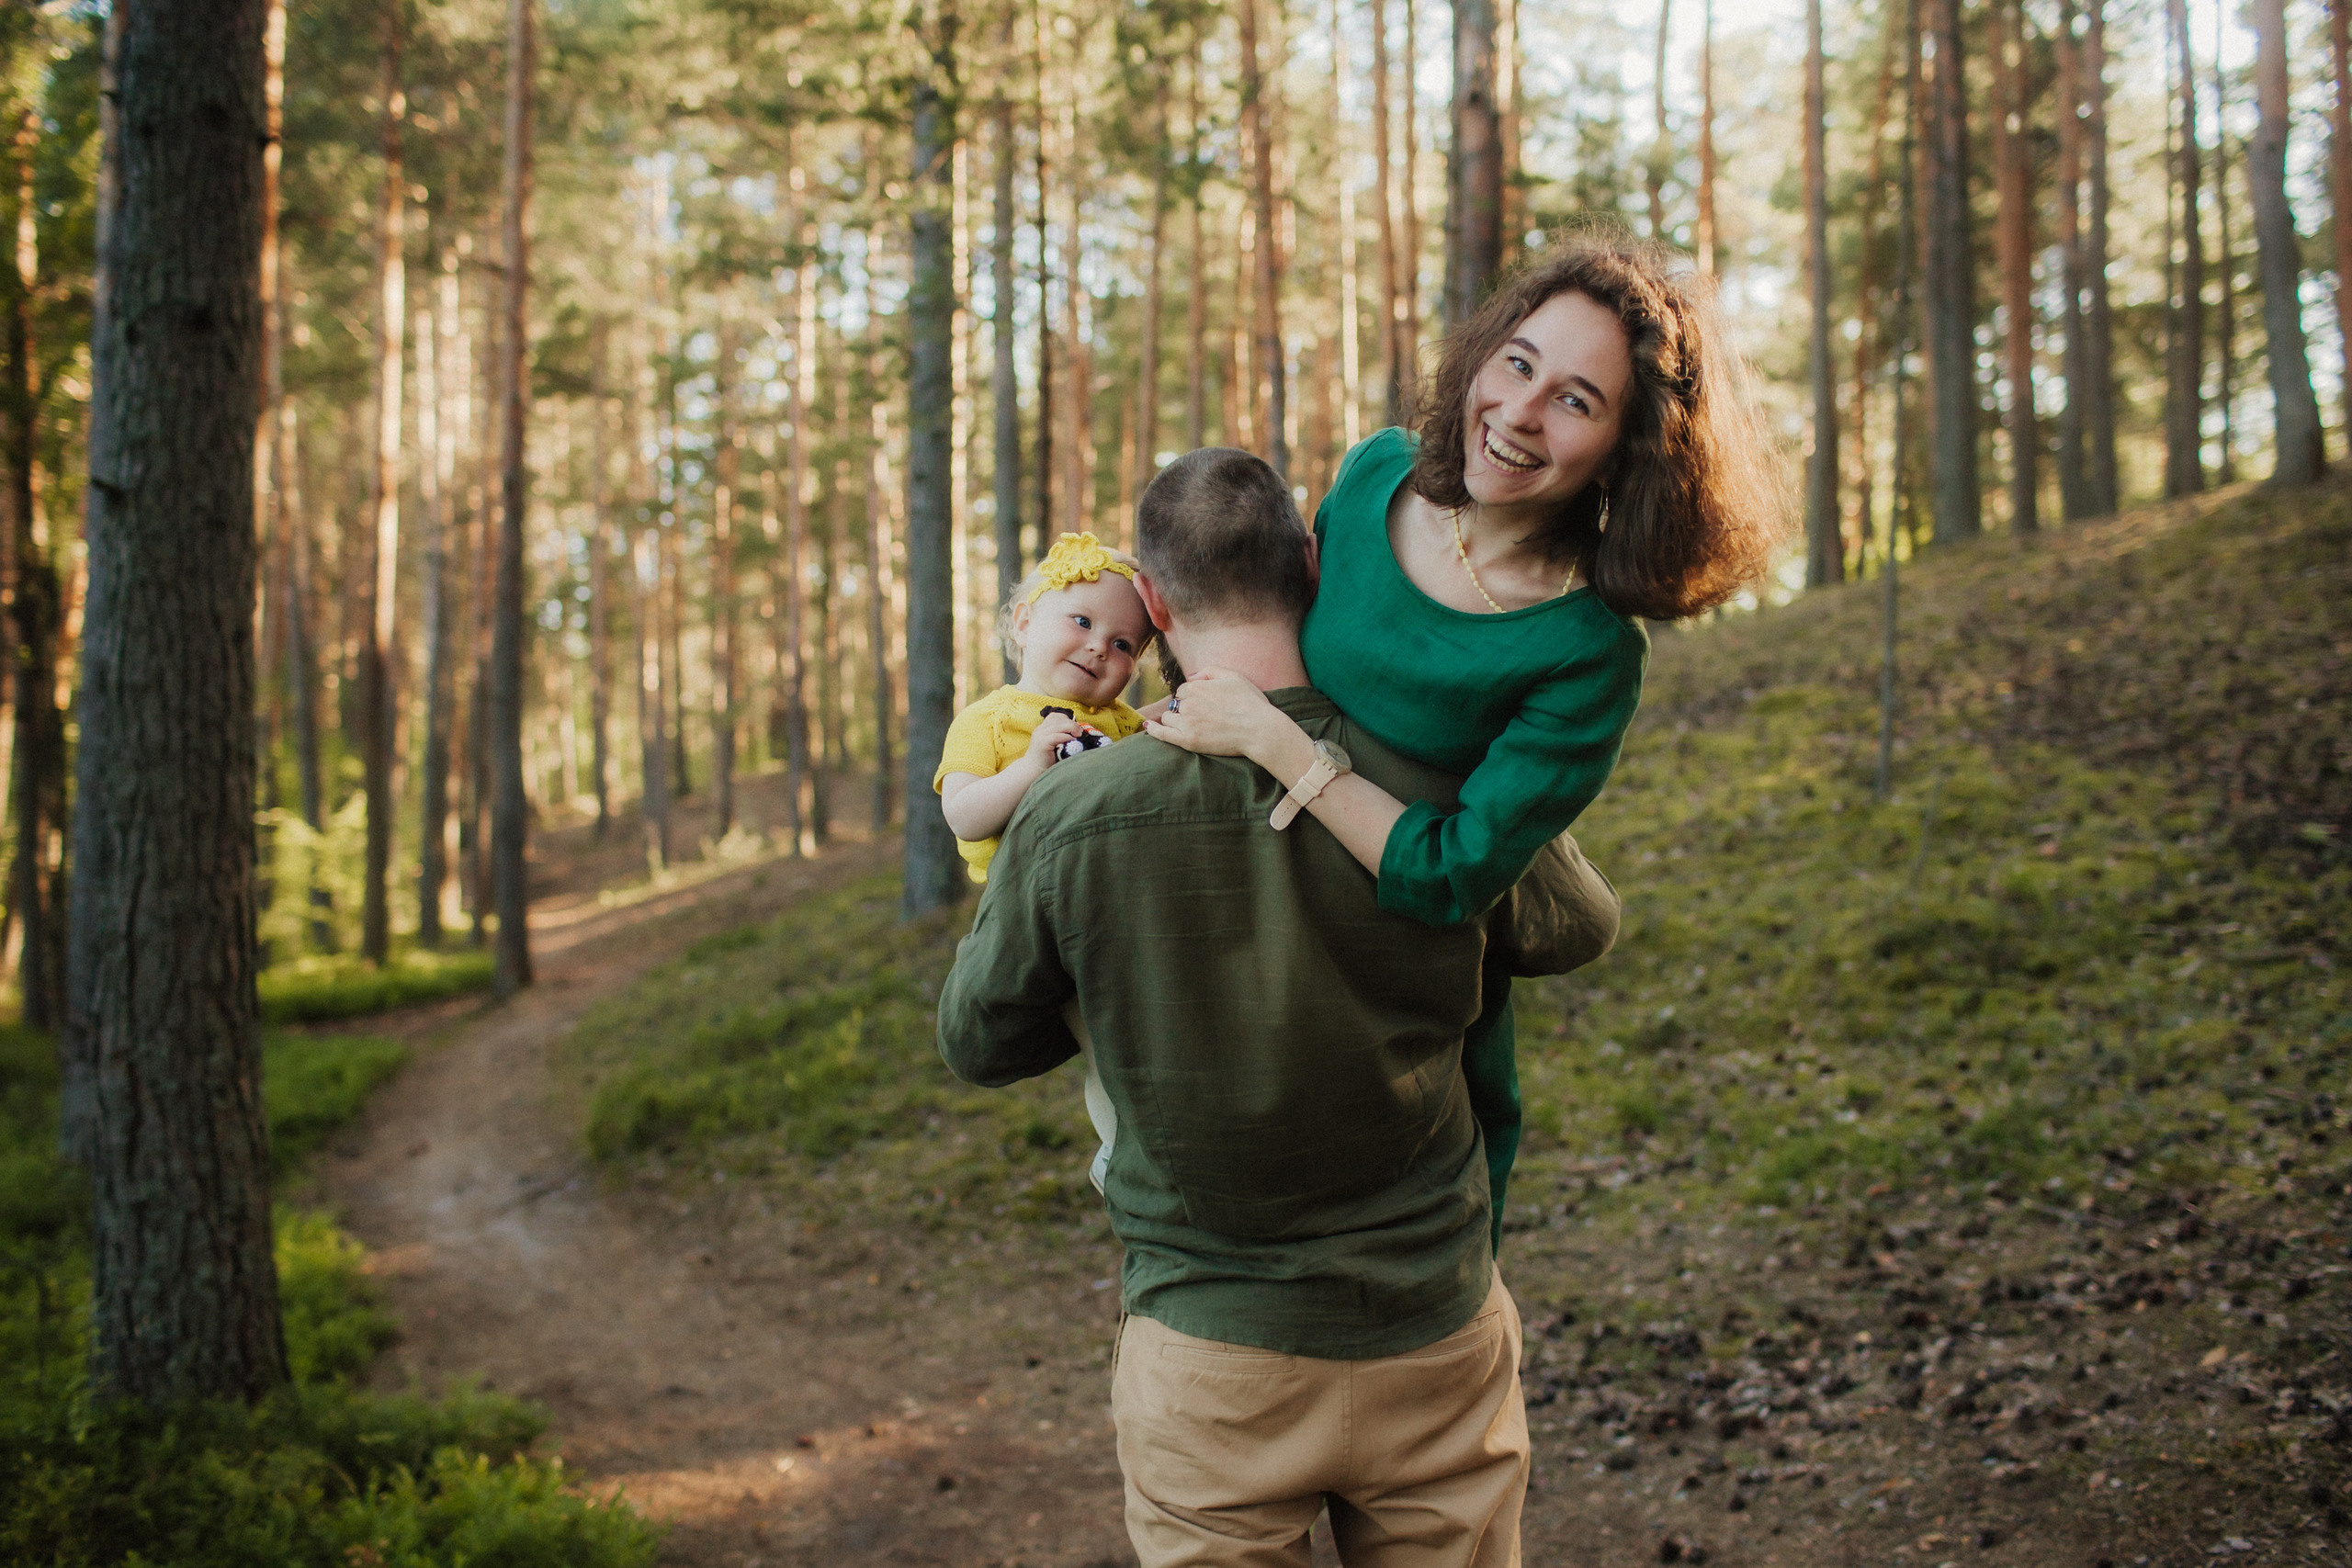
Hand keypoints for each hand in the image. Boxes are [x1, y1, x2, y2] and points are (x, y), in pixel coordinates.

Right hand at [1023, 712, 1085, 769]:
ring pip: (1059, 725)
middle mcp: (1040, 729)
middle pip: (1059, 719)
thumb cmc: (1046, 760)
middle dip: (1073, 724)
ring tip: (1078, 736)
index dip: (1068, 720)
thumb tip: (1078, 731)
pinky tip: (1071, 742)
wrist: (1033, 771)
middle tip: (1080, 733)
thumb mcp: (1054, 744)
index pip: (1056, 716)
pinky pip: (1057, 736)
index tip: (1075, 729)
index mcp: (1042, 728)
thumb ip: (1061, 735)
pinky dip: (1067, 737)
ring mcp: (1040, 735)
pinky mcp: (1042, 743)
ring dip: (1072, 729)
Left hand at [1145, 667, 1287, 761]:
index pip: (1184, 690)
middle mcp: (1188, 703)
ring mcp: (1187, 723)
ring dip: (1176, 719)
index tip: (1205, 704)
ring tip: (1192, 725)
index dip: (1193, 697)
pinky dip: (1153, 729)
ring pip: (1169, 718)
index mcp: (1197, 687)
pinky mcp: (1189, 741)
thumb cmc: (1251, 703)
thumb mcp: (1233, 676)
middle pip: (1176, 704)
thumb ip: (1210, 671)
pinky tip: (1148, 726)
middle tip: (1204, 717)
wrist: (1260, 730)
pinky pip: (1162, 734)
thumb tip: (1192, 676)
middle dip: (1185, 708)